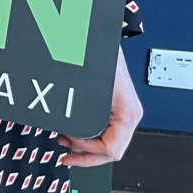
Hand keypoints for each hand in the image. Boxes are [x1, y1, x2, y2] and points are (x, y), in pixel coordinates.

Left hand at [57, 45, 142, 165]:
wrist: (104, 36)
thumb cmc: (102, 51)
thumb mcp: (90, 79)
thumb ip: (81, 104)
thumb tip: (66, 122)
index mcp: (127, 112)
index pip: (112, 149)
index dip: (88, 150)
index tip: (70, 141)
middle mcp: (128, 115)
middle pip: (110, 152)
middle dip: (85, 155)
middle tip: (65, 155)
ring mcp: (123, 113)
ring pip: (108, 144)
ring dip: (85, 148)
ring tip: (64, 143)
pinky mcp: (115, 109)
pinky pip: (105, 131)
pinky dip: (88, 137)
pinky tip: (73, 133)